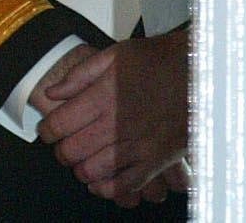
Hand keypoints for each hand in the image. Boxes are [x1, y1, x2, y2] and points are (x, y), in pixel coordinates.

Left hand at [33, 25, 189, 202]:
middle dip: (61, 152)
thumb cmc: (156, 59)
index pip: (59, 124)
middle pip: (73, 151)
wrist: (199, 70)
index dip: (46, 131)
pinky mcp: (157, 160)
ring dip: (81, 169)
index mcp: (102, 97)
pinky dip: (109, 189)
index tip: (46, 131)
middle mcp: (117, 123)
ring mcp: (138, 145)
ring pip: (95, 171)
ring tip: (81, 162)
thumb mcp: (113, 55)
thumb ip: (79, 76)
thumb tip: (52, 93)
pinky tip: (100, 182)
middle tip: (61, 148)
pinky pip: (126, 185)